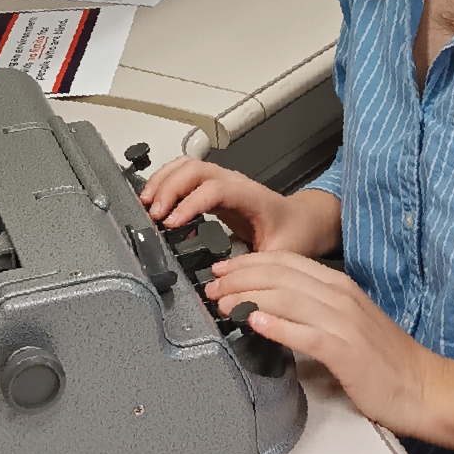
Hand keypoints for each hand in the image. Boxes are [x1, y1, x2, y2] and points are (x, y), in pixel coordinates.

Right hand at [137, 159, 332, 257]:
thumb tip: (230, 286)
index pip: (214, 189)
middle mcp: (235, 183)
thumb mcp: (281, 254)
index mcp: (251, 197)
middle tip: (153, 214)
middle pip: (193, 169)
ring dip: (163, 181)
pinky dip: (166, 182)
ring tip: (147, 205)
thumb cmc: (296, 232)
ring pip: (186, 166)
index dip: (189, 203)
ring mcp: (223, 182)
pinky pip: (185, 175)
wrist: (306, 220)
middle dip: (168, 188)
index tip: (172, 223)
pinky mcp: (215, 188)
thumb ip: (256, 269)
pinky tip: (156, 202)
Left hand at [206, 252, 453, 448]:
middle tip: (213, 287)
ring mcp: (344, 322)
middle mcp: (341, 298)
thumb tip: (272, 307)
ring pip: (287, 298)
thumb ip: (314, 309)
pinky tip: (256, 323)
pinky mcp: (345, 350)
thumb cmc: (387, 361)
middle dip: (240, 277)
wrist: (423, 386)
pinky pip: (305, 333)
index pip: (286, 262)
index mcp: (341, 287)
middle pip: (280, 275)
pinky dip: (278, 326)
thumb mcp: (349, 321)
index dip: (248, 263)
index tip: (223, 271)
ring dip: (248, 298)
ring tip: (223, 304)